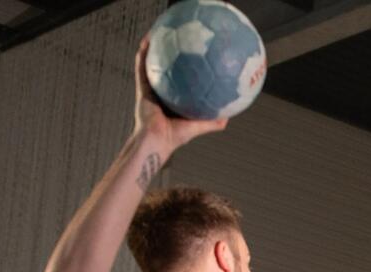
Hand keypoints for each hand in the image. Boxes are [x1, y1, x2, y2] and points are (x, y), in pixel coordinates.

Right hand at [132, 38, 227, 153]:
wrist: (155, 140)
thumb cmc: (175, 136)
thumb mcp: (198, 126)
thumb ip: (213, 122)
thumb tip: (229, 117)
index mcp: (172, 100)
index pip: (180, 81)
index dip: (186, 69)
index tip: (194, 57)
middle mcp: (161, 92)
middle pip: (166, 69)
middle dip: (170, 54)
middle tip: (179, 39)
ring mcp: (150, 88)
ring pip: (152, 63)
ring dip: (155, 48)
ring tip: (161, 31)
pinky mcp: (142, 87)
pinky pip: (142, 66)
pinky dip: (144, 54)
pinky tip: (149, 40)